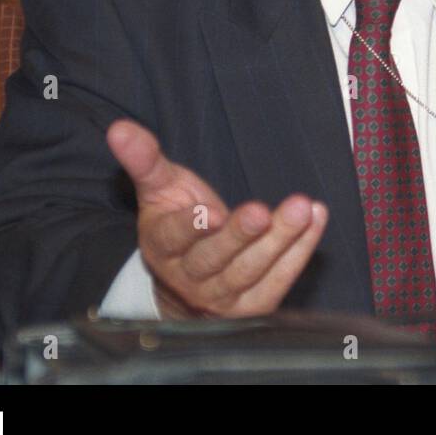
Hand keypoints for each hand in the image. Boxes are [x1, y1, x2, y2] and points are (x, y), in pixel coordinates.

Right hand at [106, 119, 327, 318]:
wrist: (187, 282)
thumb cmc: (178, 222)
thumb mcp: (160, 189)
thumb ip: (145, 160)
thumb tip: (119, 128)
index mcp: (164, 248)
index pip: (175, 238)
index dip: (192, 227)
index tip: (210, 211)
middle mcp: (191, 278)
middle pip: (217, 258)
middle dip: (240, 235)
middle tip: (261, 211)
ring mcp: (223, 297)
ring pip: (252, 271)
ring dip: (281, 240)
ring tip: (303, 209)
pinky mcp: (254, 306)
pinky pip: (281, 280)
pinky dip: (301, 250)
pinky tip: (316, 219)